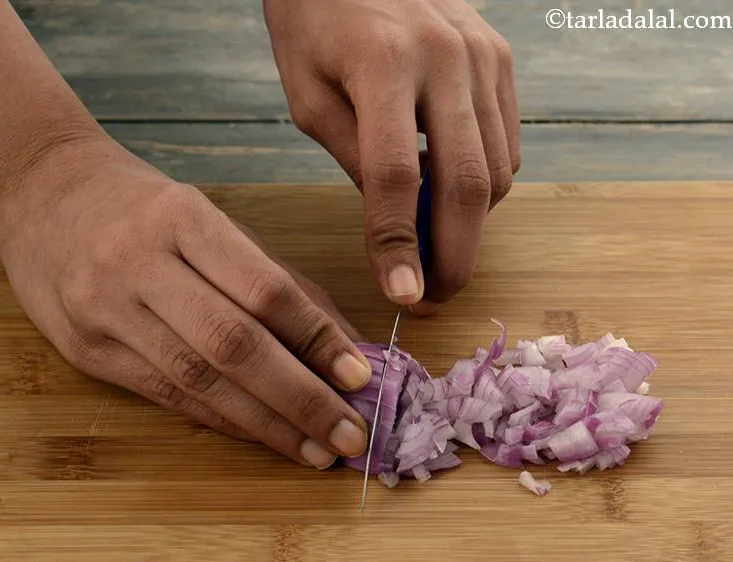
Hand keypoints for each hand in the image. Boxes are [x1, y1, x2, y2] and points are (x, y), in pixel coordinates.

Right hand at [0, 138, 371, 469]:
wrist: (46, 194)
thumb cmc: (145, 207)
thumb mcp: (212, 220)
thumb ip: (274, 279)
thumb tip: (339, 343)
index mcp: (183, 218)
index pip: (264, 289)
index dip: (316, 338)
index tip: (361, 375)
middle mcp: (139, 263)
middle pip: (233, 344)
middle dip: (301, 397)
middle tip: (350, 433)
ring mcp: (105, 310)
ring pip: (199, 380)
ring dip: (266, 423)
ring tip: (316, 448)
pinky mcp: (86, 350)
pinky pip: (166, 394)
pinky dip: (223, 419)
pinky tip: (263, 435)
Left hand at [264, 0, 519, 313]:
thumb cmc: (315, 23)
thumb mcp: (309, 95)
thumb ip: (355, 159)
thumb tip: (398, 227)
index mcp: (382, 64)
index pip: (396, 176)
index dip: (400, 245)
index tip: (403, 296)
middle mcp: (447, 58)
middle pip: (467, 184)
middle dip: (455, 256)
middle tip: (435, 295)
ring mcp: (484, 56)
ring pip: (498, 170)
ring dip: (471, 224)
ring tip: (435, 246)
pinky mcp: (502, 58)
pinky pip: (507, 143)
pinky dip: (485, 183)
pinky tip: (451, 190)